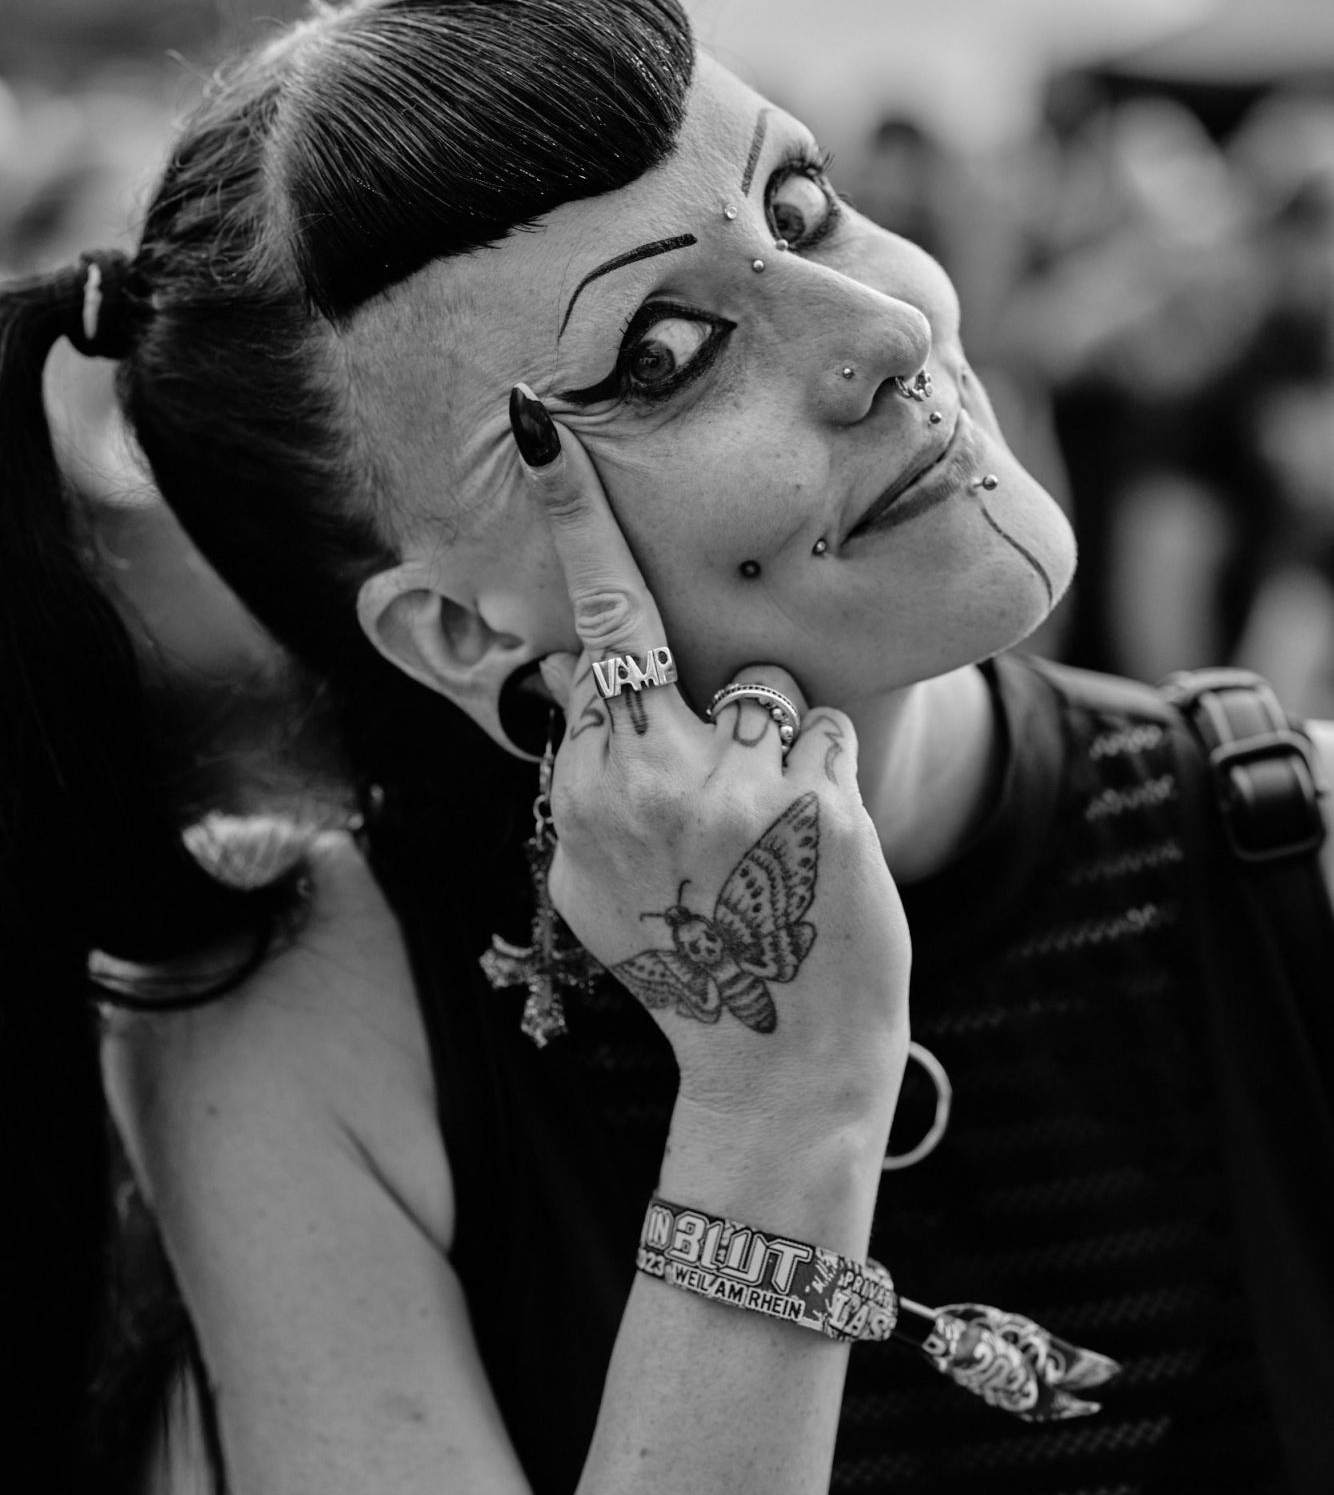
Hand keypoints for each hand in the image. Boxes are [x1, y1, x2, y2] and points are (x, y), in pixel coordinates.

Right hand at [509, 386, 909, 1132]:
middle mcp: (647, 778)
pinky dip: (827, 780)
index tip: (540, 429)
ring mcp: (735, 789)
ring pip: (768, 686)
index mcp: (587, 793)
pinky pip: (825, 732)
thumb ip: (582, 782)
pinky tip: (816, 855)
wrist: (780, 1065)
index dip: (568, 523)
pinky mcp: (817, 805)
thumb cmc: (689, 970)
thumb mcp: (595, 886)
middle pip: (664, 640)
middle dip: (649, 611)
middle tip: (584, 515)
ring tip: (773, 838)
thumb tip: (572, 676)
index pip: (582, 639)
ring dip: (778, 743)